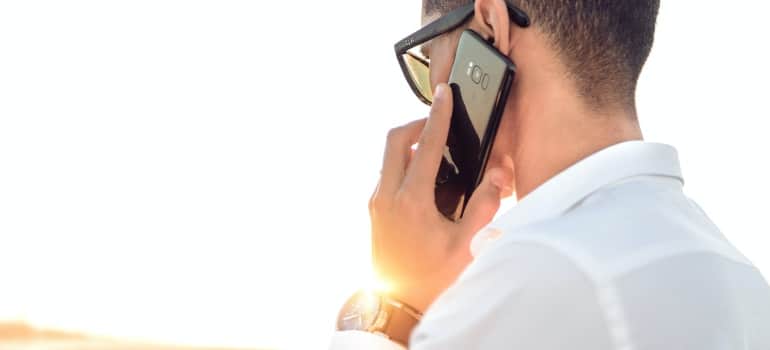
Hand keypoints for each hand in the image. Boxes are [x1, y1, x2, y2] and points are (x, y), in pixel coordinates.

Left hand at [369, 83, 511, 312]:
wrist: (398, 306)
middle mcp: (386, 197)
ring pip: (388, 157)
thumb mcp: (467, 245)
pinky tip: (426, 180)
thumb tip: (496, 174)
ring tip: (437, 153)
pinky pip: (387, 174)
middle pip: (394, 140)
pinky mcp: (374, 212)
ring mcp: (376, 204)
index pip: (425, 146)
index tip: (444, 95)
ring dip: (409, 145)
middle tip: (438, 124)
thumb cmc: (431, 279)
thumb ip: (485, 206)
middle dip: (416, 124)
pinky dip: (404, 164)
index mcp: (410, 201)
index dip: (438, 116)